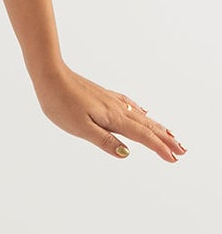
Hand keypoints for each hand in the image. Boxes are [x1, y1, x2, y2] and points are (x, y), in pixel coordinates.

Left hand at [34, 64, 186, 162]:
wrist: (50, 75)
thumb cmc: (61, 103)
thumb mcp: (80, 128)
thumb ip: (104, 141)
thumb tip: (127, 153)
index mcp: (113, 119)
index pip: (142, 136)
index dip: (159, 148)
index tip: (174, 158)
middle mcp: (117, 108)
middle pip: (147, 126)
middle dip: (165, 139)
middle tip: (182, 150)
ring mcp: (111, 100)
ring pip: (141, 116)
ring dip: (157, 127)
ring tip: (170, 134)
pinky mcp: (104, 95)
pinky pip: (130, 105)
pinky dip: (141, 111)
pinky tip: (143, 111)